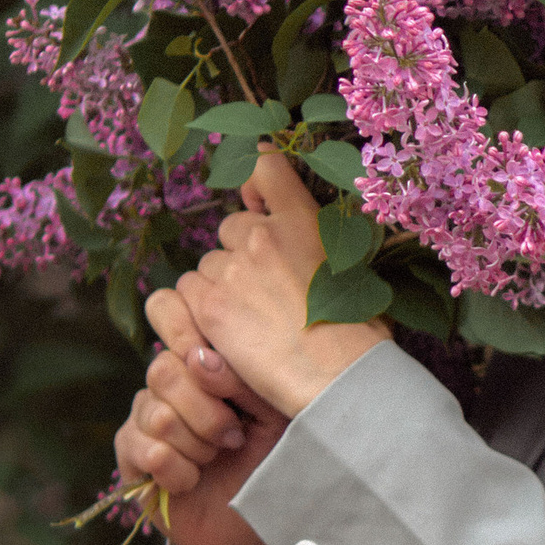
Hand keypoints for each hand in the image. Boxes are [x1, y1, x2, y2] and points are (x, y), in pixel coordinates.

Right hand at [115, 339, 292, 544]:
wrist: (257, 519)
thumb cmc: (269, 458)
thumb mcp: (270, 410)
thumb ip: (240, 377)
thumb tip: (199, 356)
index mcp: (201, 364)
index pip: (182, 337)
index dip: (205, 366)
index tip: (238, 403)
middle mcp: (167, 385)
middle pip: (164, 372)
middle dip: (207, 413)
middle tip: (232, 438)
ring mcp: (143, 419)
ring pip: (157, 414)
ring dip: (196, 446)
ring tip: (214, 459)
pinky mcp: (130, 458)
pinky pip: (147, 450)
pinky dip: (179, 470)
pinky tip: (191, 481)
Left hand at [156, 149, 393, 423]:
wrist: (336, 376)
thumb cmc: (357, 334)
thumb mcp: (357, 272)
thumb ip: (325, 247)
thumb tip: (314, 247)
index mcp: (303, 221)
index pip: (265, 167)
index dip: (254, 176)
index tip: (254, 197)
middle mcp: (263, 235)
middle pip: (231, 227)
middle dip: (240, 252)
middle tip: (261, 290)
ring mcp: (232, 269)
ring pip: (208, 264)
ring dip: (220, 285)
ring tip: (249, 321)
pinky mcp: (209, 304)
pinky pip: (187, 293)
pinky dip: (201, 311)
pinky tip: (227, 335)